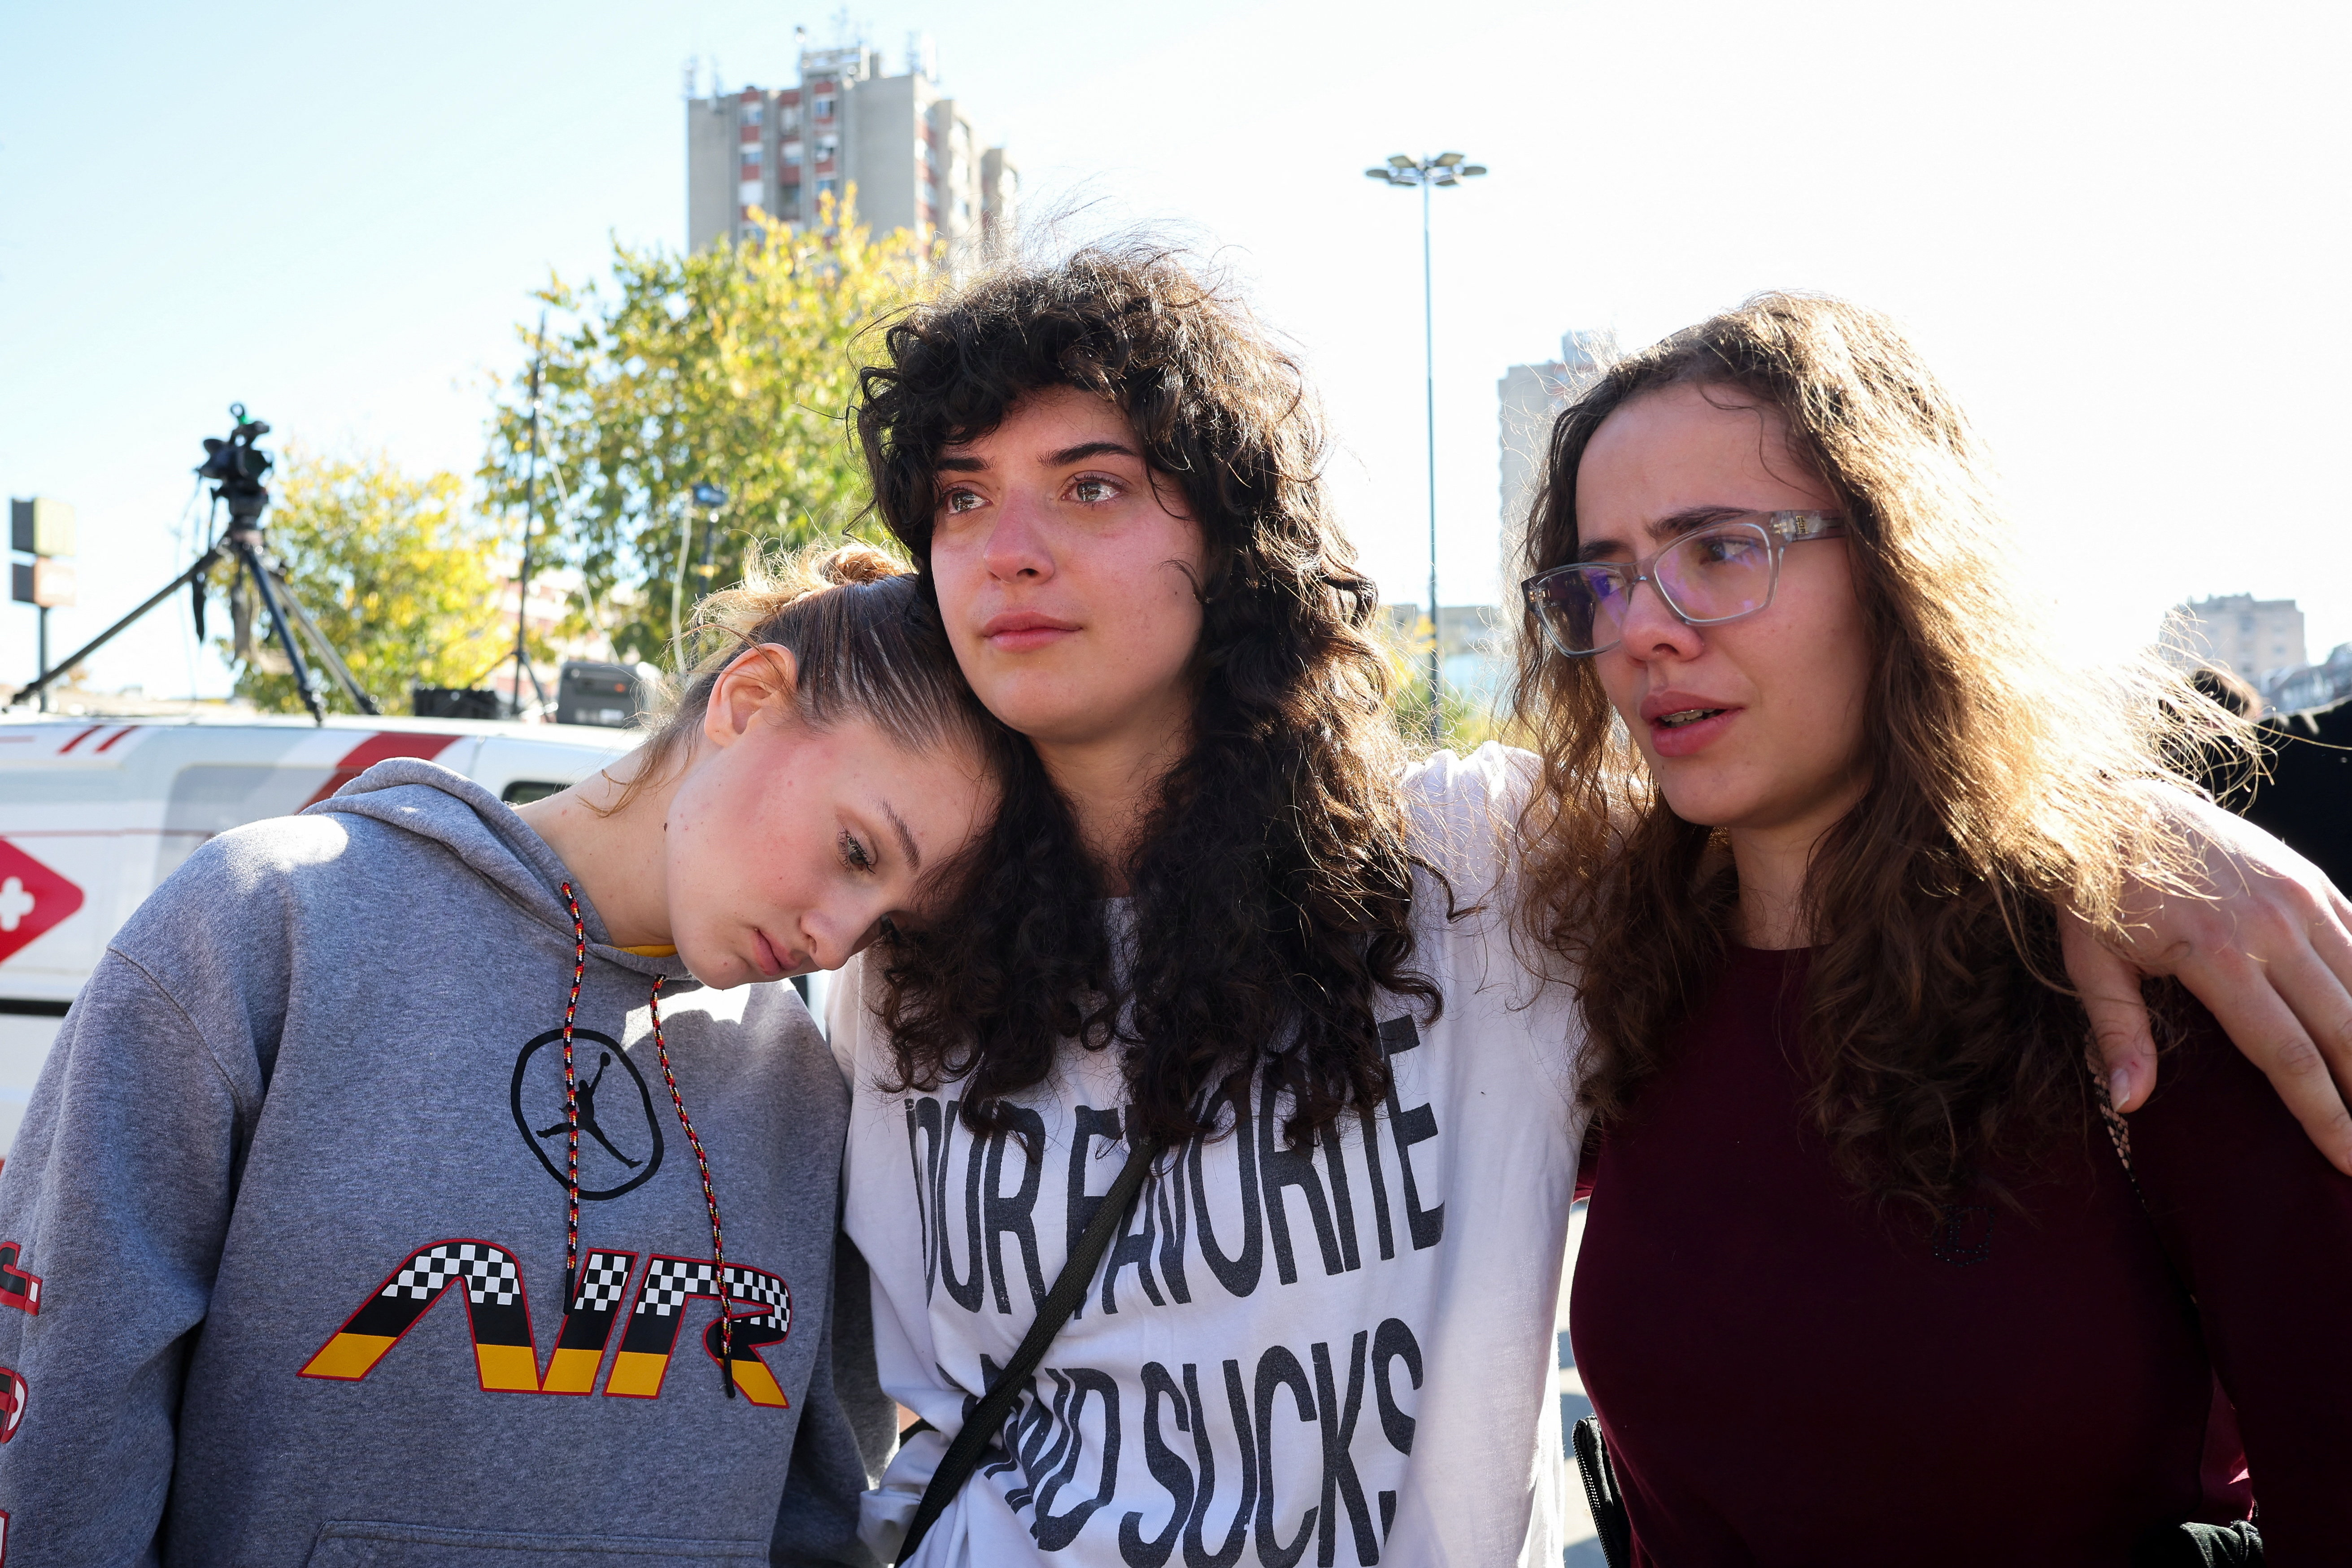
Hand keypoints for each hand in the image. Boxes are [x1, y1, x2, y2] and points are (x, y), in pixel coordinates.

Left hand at [2066, 791, 2351, 1172]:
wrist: (2112, 809)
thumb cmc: (2095, 896)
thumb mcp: (2090, 965)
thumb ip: (2118, 1035)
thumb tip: (2129, 1104)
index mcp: (2219, 960)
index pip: (2291, 1058)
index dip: (2325, 1115)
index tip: (2346, 1161)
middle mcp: (2274, 930)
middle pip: (2345, 1030)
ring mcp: (2300, 900)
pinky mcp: (2310, 879)